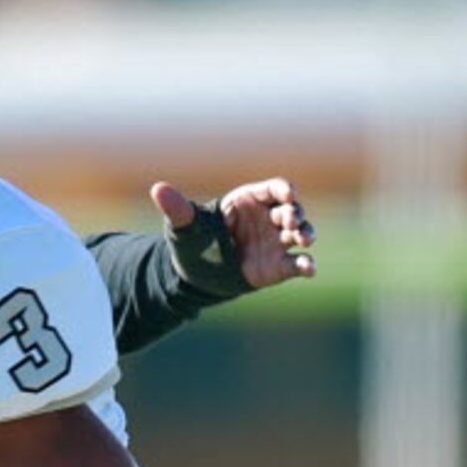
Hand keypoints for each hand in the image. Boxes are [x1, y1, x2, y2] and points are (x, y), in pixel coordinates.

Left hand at [150, 176, 315, 294]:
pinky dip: (306, 265)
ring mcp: (275, 242)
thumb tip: (157, 189)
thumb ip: (177, 209)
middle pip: (290, 209)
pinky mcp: (279, 266)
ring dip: (306, 233)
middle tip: (290, 221)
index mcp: (248, 201)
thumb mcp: (184, 227)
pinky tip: (309, 269)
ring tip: (305, 239)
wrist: (196, 277)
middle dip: (294, 213)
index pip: (272, 189)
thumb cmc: (193, 243)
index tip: (288, 193)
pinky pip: (297, 264)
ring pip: (299, 233)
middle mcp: (267, 218)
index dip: (283, 189)